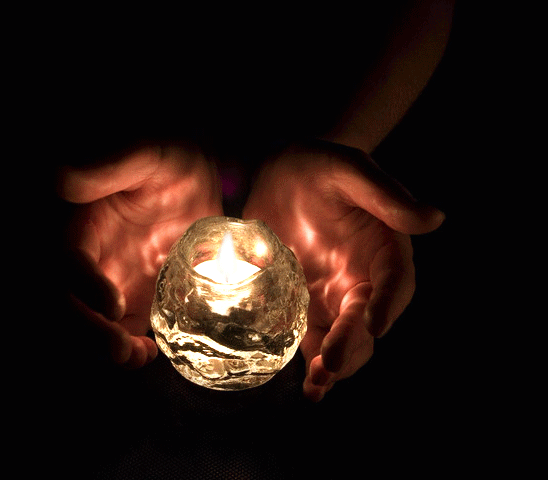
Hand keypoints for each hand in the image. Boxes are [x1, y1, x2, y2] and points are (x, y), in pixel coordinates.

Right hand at [58, 143, 222, 367]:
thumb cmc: (169, 162)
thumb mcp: (146, 155)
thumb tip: (64, 180)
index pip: (67, 260)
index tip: (114, 304)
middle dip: (89, 331)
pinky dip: (131, 347)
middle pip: (70, 303)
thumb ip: (111, 167)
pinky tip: (151, 353)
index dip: (84, 284)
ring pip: (94, 323)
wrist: (198, 183)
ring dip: (108, 347)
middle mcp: (91, 260)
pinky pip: (124, 329)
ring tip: (136, 357)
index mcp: (82, 226)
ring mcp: (112, 281)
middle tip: (119, 349)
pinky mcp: (135, 296)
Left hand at [242, 141, 443, 400]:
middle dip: (354, 342)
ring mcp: (335, 292)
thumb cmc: (319, 165)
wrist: (281, 174)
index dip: (388, 302)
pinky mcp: (307, 300)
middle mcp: (365, 276)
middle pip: (368, 317)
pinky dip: (309, 357)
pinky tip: (306, 381)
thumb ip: (385, 194)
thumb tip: (434, 219)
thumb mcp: (348, 169)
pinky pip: (311, 333)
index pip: (395, 279)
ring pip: (343, 335)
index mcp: (384, 246)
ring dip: (334, 362)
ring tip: (319, 385)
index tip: (374, 323)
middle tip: (333, 363)